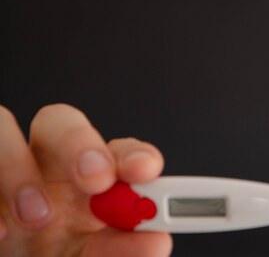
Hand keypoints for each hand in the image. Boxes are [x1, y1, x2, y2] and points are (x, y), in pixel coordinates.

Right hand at [0, 104, 172, 256]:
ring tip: (36, 218)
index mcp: (92, 178)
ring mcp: (6, 173)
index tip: (145, 170)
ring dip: (18, 168)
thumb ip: (122, 248)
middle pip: (59, 121)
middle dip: (77, 142)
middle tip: (96, 181)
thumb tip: (156, 240)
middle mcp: (48, 165)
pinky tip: (0, 234)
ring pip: (2, 128)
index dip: (132, 153)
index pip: (116, 149)